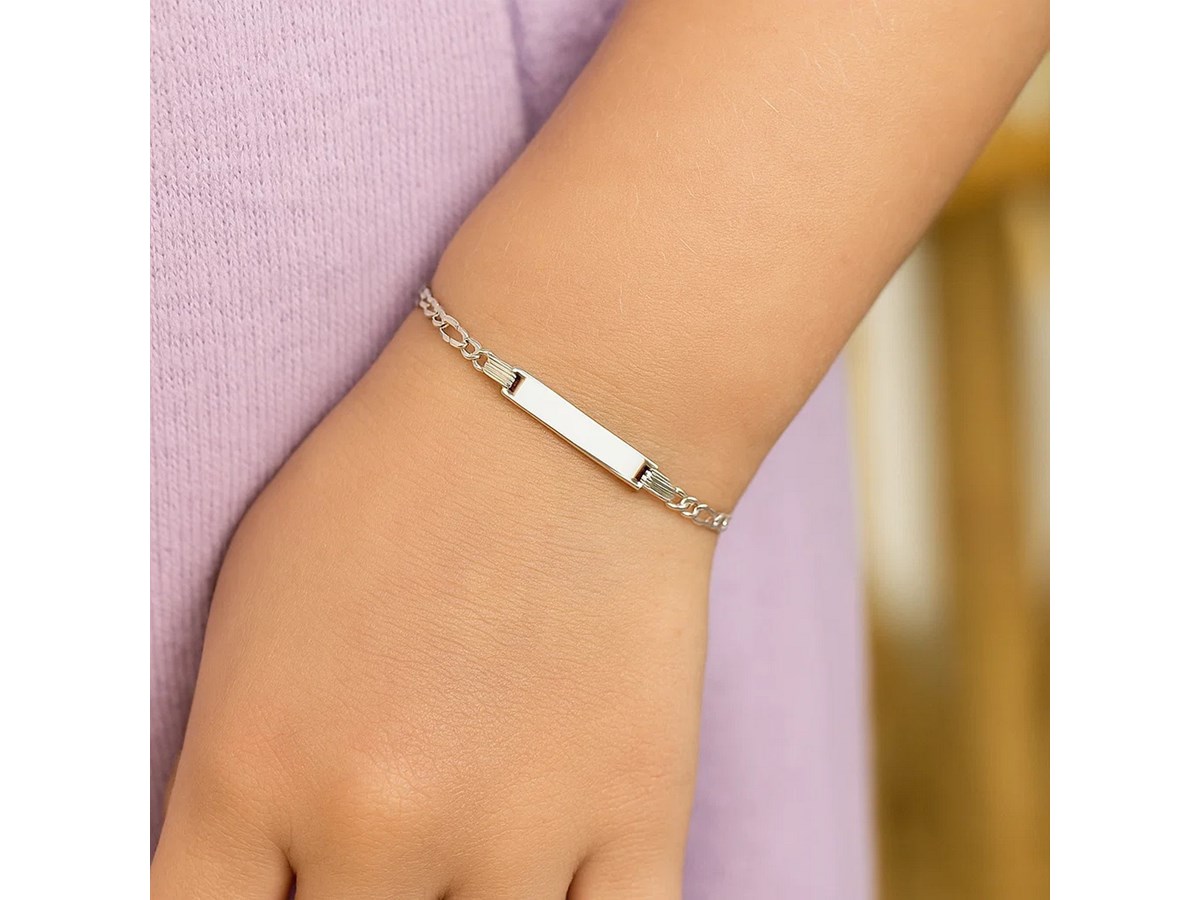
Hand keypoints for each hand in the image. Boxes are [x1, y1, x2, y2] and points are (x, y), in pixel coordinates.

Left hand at [150, 313, 715, 898]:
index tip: (281, 892)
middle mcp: (373, 821)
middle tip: (374, 858)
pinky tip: (546, 884)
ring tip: (459, 859)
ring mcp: (514, 831)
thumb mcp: (248, 608)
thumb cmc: (401, 479)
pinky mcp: (637, 817)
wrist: (568, 405)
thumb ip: (229, 766)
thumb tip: (248, 871)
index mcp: (251, 766)